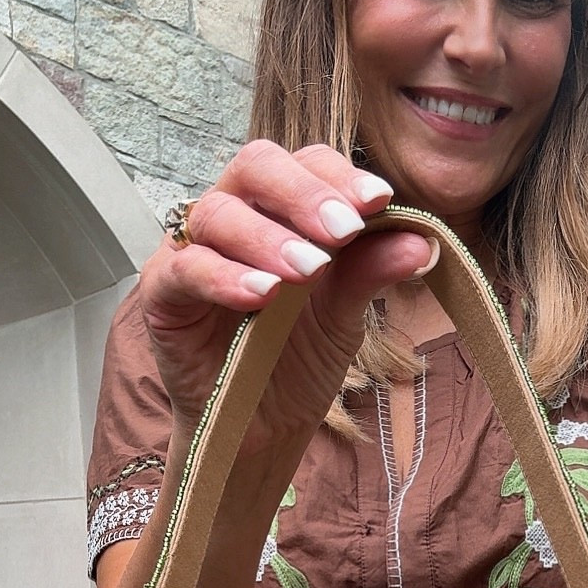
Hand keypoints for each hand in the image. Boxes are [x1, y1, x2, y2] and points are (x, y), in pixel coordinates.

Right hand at [136, 141, 436, 455]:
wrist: (260, 426)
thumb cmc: (296, 358)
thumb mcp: (344, 316)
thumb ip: (371, 273)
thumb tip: (423, 242)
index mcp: (282, 208)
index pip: (305, 162)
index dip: (339, 175)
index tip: (377, 201)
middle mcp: (236, 214)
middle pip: (255, 165)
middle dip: (303, 194)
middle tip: (341, 232)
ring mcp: (193, 249)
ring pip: (218, 213)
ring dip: (267, 238)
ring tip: (306, 272)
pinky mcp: (164, 293)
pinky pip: (186, 269)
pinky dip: (223, 277)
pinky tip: (260, 294)